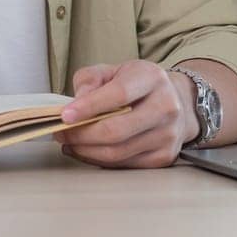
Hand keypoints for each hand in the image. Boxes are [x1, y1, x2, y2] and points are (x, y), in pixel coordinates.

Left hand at [57, 59, 196, 168]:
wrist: (176, 102)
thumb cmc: (138, 85)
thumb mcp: (114, 71)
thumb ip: (91, 80)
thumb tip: (75, 104)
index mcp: (153, 78)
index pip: (119, 94)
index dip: (89, 107)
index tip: (64, 115)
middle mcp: (166, 106)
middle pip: (116, 130)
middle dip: (81, 135)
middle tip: (61, 132)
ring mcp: (168, 134)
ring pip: (117, 152)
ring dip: (86, 150)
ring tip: (70, 142)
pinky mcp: (165, 156)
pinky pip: (124, 165)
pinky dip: (99, 160)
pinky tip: (87, 151)